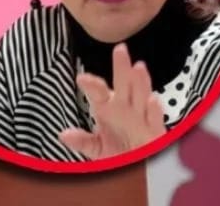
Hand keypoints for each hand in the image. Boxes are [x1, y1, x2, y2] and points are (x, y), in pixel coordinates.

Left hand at [59, 42, 166, 159]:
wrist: (137, 170)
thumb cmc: (117, 153)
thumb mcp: (96, 149)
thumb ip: (83, 141)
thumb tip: (64, 135)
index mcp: (107, 108)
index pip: (98, 92)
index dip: (92, 84)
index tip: (82, 78)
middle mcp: (125, 109)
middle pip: (124, 84)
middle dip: (122, 67)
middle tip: (120, 49)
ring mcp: (141, 118)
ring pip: (141, 95)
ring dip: (141, 82)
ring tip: (138, 66)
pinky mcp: (155, 132)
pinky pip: (155, 119)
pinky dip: (154, 110)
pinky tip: (152, 99)